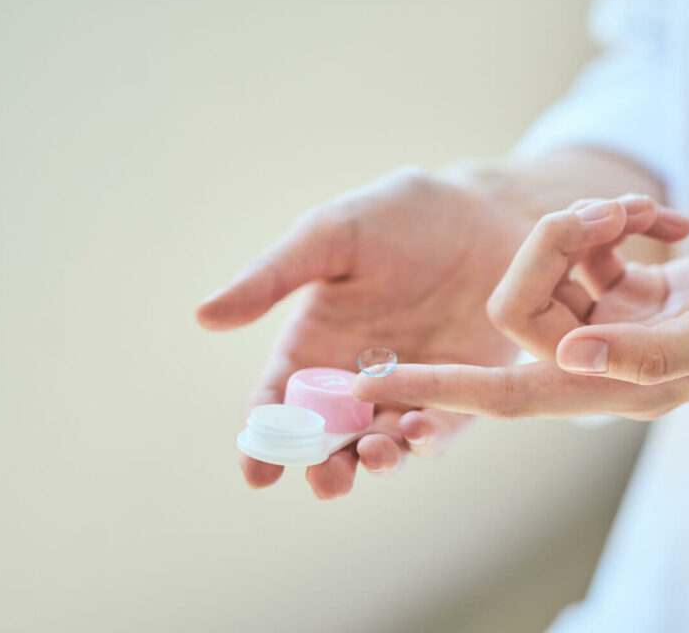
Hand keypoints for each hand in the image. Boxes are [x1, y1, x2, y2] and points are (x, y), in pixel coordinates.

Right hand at [196, 166, 531, 497]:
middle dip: (323, 467)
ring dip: (375, 461)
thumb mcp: (330, 237)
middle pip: (328, 440)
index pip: (278, 404)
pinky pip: (438, 428)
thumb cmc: (399, 216)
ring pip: (381, 444)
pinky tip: (420, 430)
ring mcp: (407, 388)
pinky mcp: (460, 391)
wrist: (485, 211)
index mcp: (313, 345)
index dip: (263, 441)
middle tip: (326, 479)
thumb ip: (272, 278)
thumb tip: (202, 315)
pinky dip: (426, 439)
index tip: (258, 471)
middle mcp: (355, 377)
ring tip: (374, 456)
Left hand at [353, 199, 688, 418]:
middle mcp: (609, 362)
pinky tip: (656, 217)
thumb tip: (566, 357)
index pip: (509, 395)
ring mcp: (620, 329)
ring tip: (638, 211)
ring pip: (551, 276)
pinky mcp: (635, 294)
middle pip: (524, 312)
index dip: (442, 391)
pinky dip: (610, 225)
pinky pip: (587, 256)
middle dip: (548, 250)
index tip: (376, 385)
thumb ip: (647, 353)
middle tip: (603, 214)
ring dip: (581, 229)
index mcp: (623, 386)